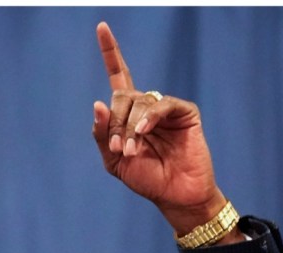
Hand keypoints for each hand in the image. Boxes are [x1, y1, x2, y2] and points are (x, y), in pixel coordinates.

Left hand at [92, 21, 240, 241]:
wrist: (174, 195)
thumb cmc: (146, 179)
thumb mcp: (114, 161)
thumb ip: (103, 135)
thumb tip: (97, 104)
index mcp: (128, 114)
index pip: (118, 76)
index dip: (110, 52)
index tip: (101, 26)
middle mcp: (146, 106)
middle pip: (122, 97)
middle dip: (117, 123)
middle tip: (121, 149)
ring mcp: (166, 108)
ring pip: (140, 103)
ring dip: (131, 128)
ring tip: (133, 151)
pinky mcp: (184, 112)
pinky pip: (162, 105)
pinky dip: (150, 118)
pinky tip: (145, 133)